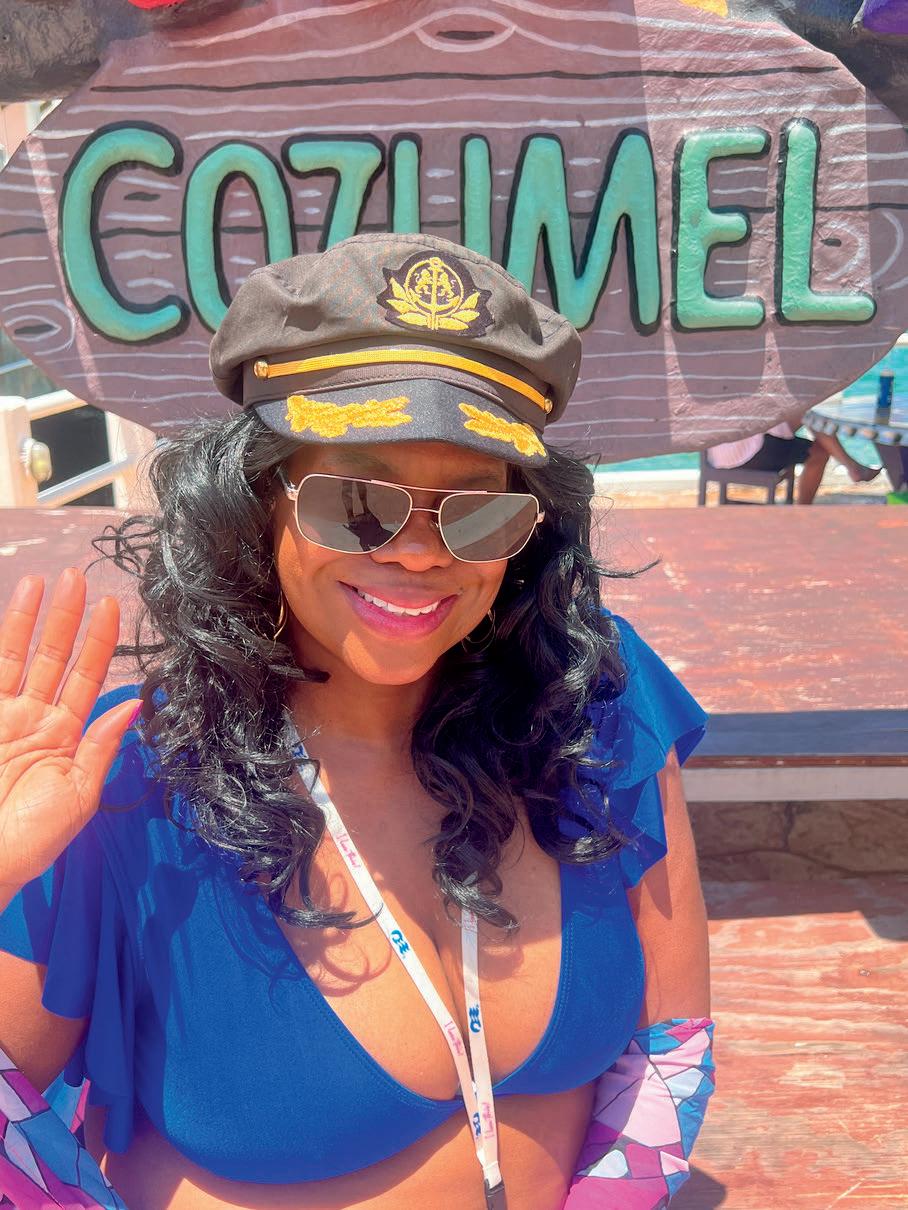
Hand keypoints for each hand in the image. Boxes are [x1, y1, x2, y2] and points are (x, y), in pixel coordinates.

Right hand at [0, 568, 140, 902]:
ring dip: (28, 619)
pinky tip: (9, 615)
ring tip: (41, 582)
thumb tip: (133, 705)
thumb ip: (100, 747)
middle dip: (65, 617)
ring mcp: (3, 716)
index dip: (100, 642)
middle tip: (77, 576)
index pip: (87, 677)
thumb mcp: (78, 795)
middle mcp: (34, 718)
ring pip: (17, 657)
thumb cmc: (31, 840)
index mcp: (66, 736)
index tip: (112, 605)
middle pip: (53, 657)